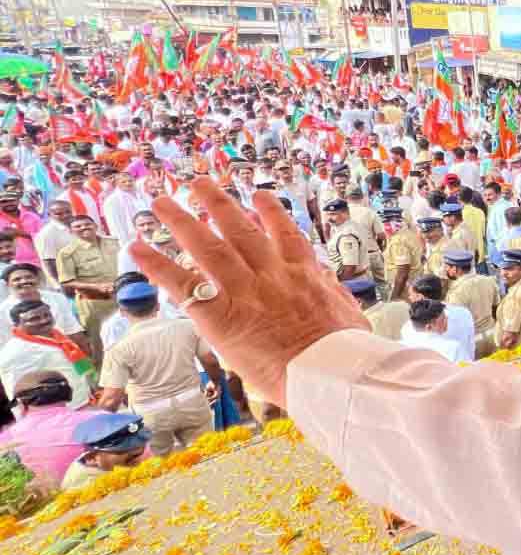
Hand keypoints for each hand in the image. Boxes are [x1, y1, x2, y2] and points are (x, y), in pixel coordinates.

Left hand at [133, 178, 367, 412]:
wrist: (327, 371)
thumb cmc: (344, 352)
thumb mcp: (349, 313)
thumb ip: (331, 292)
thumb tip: (327, 280)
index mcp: (302, 273)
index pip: (284, 233)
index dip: (270, 211)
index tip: (258, 194)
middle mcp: (269, 273)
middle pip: (238, 229)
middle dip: (216, 203)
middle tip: (197, 183)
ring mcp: (243, 290)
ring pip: (206, 246)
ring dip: (181, 220)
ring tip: (161, 201)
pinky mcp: (219, 315)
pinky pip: (181, 284)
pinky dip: (157, 265)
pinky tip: (137, 248)